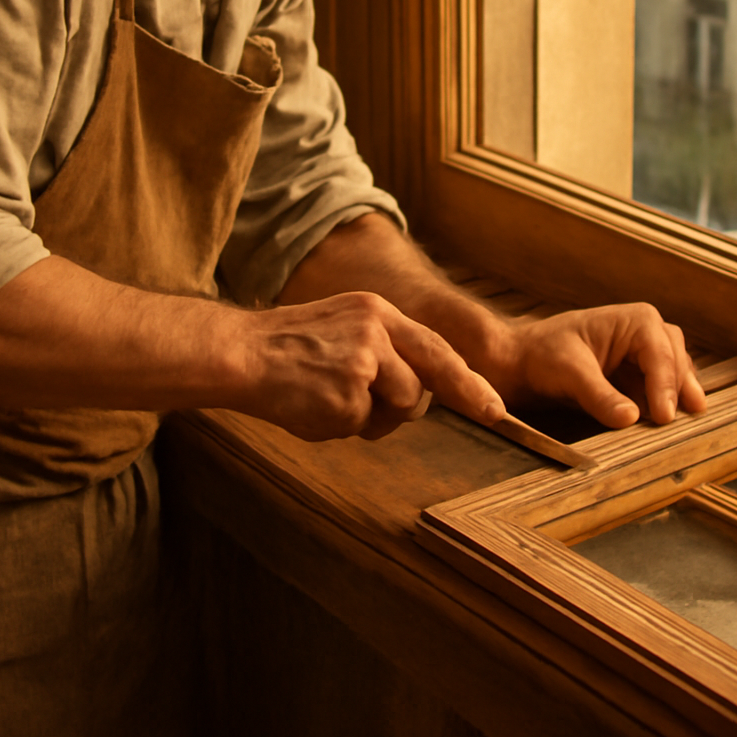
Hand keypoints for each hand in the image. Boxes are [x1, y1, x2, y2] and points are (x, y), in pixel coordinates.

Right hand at [234, 290, 504, 441]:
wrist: (240, 353)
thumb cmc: (286, 351)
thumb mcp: (342, 331)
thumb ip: (383, 354)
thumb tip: (418, 394)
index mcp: (376, 311)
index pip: (435, 348)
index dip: (468, 382)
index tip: (496, 410)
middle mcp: (377, 328)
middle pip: (421, 385)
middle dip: (407, 407)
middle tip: (365, 407)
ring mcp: (364, 358)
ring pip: (395, 409)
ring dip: (366, 418)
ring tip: (324, 399)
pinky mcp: (348, 390)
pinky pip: (361, 426)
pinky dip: (338, 426)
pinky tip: (310, 406)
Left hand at [495, 303, 705, 427]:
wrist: (525, 363)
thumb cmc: (544, 357)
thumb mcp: (570, 374)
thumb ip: (599, 395)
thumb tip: (630, 417)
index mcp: (635, 320)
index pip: (660, 355)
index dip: (666, 386)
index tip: (665, 417)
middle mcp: (647, 333)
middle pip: (676, 362)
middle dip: (679, 392)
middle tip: (674, 425)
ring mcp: (647, 356)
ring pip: (677, 376)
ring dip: (679, 399)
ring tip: (682, 429)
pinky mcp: (641, 378)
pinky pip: (664, 391)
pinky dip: (667, 406)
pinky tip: (665, 428)